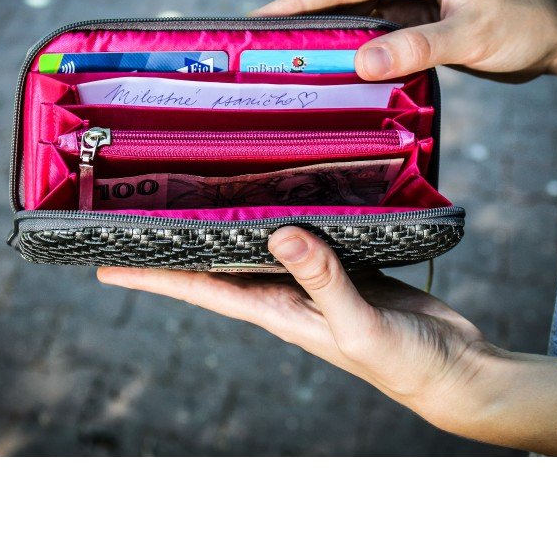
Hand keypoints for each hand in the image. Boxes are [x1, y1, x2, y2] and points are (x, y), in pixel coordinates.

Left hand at [97, 228, 556, 455]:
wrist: (453, 370)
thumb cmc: (405, 362)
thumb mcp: (358, 325)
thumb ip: (322, 281)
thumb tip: (282, 234)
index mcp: (276, 312)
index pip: (199, 289)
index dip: (151, 275)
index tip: (103, 262)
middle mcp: (286, 294)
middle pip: (218, 262)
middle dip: (179, 240)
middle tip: (140, 207)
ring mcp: (315, 279)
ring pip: (261, 242)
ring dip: (230, 220)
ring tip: (198, 186)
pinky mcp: (348, 264)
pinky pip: (308, 232)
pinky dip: (292, 210)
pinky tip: (288, 187)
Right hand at [255, 0, 556, 84]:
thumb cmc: (527, 22)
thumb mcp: (472, 35)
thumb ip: (417, 48)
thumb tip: (361, 62)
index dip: (301, 0)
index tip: (260, 18)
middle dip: (303, 20)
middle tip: (257, 46)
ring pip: (357, 17)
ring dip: (327, 39)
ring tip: (284, 63)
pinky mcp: (420, 22)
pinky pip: (376, 35)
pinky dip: (354, 52)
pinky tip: (330, 72)